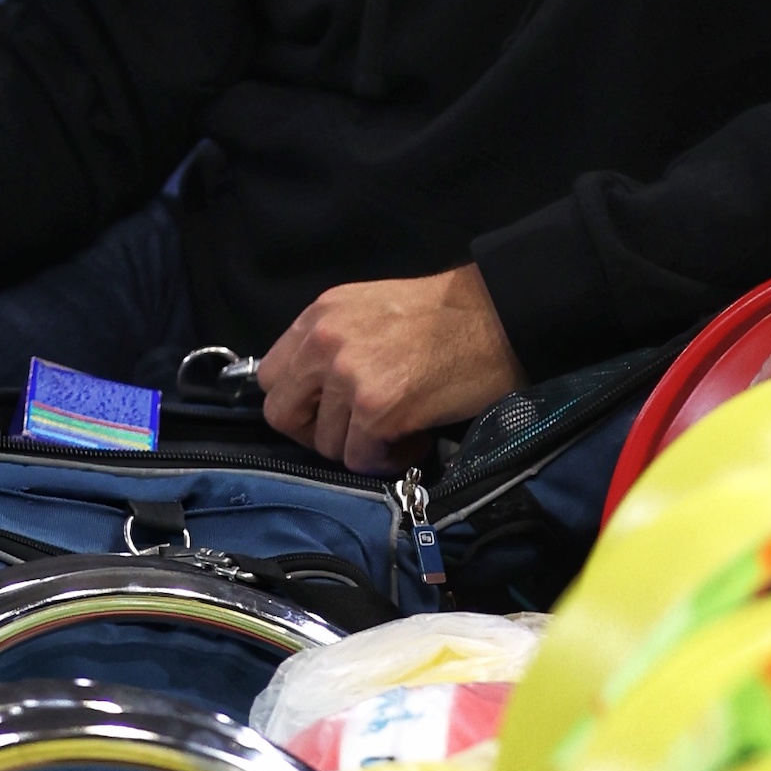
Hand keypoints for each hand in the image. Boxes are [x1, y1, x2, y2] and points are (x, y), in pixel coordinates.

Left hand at [260, 264, 519, 469]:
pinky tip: (415, 437)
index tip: (329, 411)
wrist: (499, 317)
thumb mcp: (369, 310)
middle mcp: (324, 342)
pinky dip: (387, 460)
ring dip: (361, 447)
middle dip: (317, 432)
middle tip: (356, 432)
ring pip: (325, 444)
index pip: (271, 377)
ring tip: (400, 429)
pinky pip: (359, 459)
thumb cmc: (446, 316)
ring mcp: (348, 376)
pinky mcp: (377, 408)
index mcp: (320, 315)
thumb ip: (332, 343)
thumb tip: (313, 393)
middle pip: (283, 414)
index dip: (299, 402)